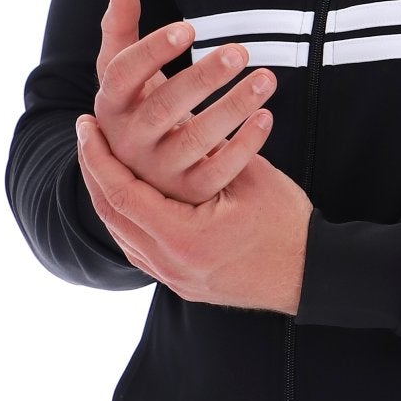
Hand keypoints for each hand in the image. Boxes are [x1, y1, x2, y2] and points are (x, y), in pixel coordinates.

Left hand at [75, 112, 311, 314]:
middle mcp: (169, 264)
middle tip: (86, 135)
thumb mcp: (249, 177)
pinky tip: (129, 192)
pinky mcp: (183, 281)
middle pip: (112, 214)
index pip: (121, 193)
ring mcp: (174, 277)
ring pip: (122, 232)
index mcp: (182, 238)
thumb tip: (180, 119)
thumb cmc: (288, 224)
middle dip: (94, 171)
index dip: (99, 157)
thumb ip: (211, 150)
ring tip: (102, 159)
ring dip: (108, 192)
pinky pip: (139, 246)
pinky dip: (128, 215)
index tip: (86, 125)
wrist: (314, 275)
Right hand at [93, 0, 275, 204]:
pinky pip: (220, 171)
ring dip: (235, 107)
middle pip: (164, 108)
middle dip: (203, 78)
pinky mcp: (190, 193)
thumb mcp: (123, 73)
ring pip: (197, 140)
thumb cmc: (139, 107)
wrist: (146, 173)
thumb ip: (121, 27)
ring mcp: (159, 172)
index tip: (189, 27)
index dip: (153, 51)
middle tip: (240, 50)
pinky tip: (267, 116)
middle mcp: (129, 142)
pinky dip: (246, 145)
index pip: (123, 75)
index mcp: (111, 106)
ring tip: (267, 78)